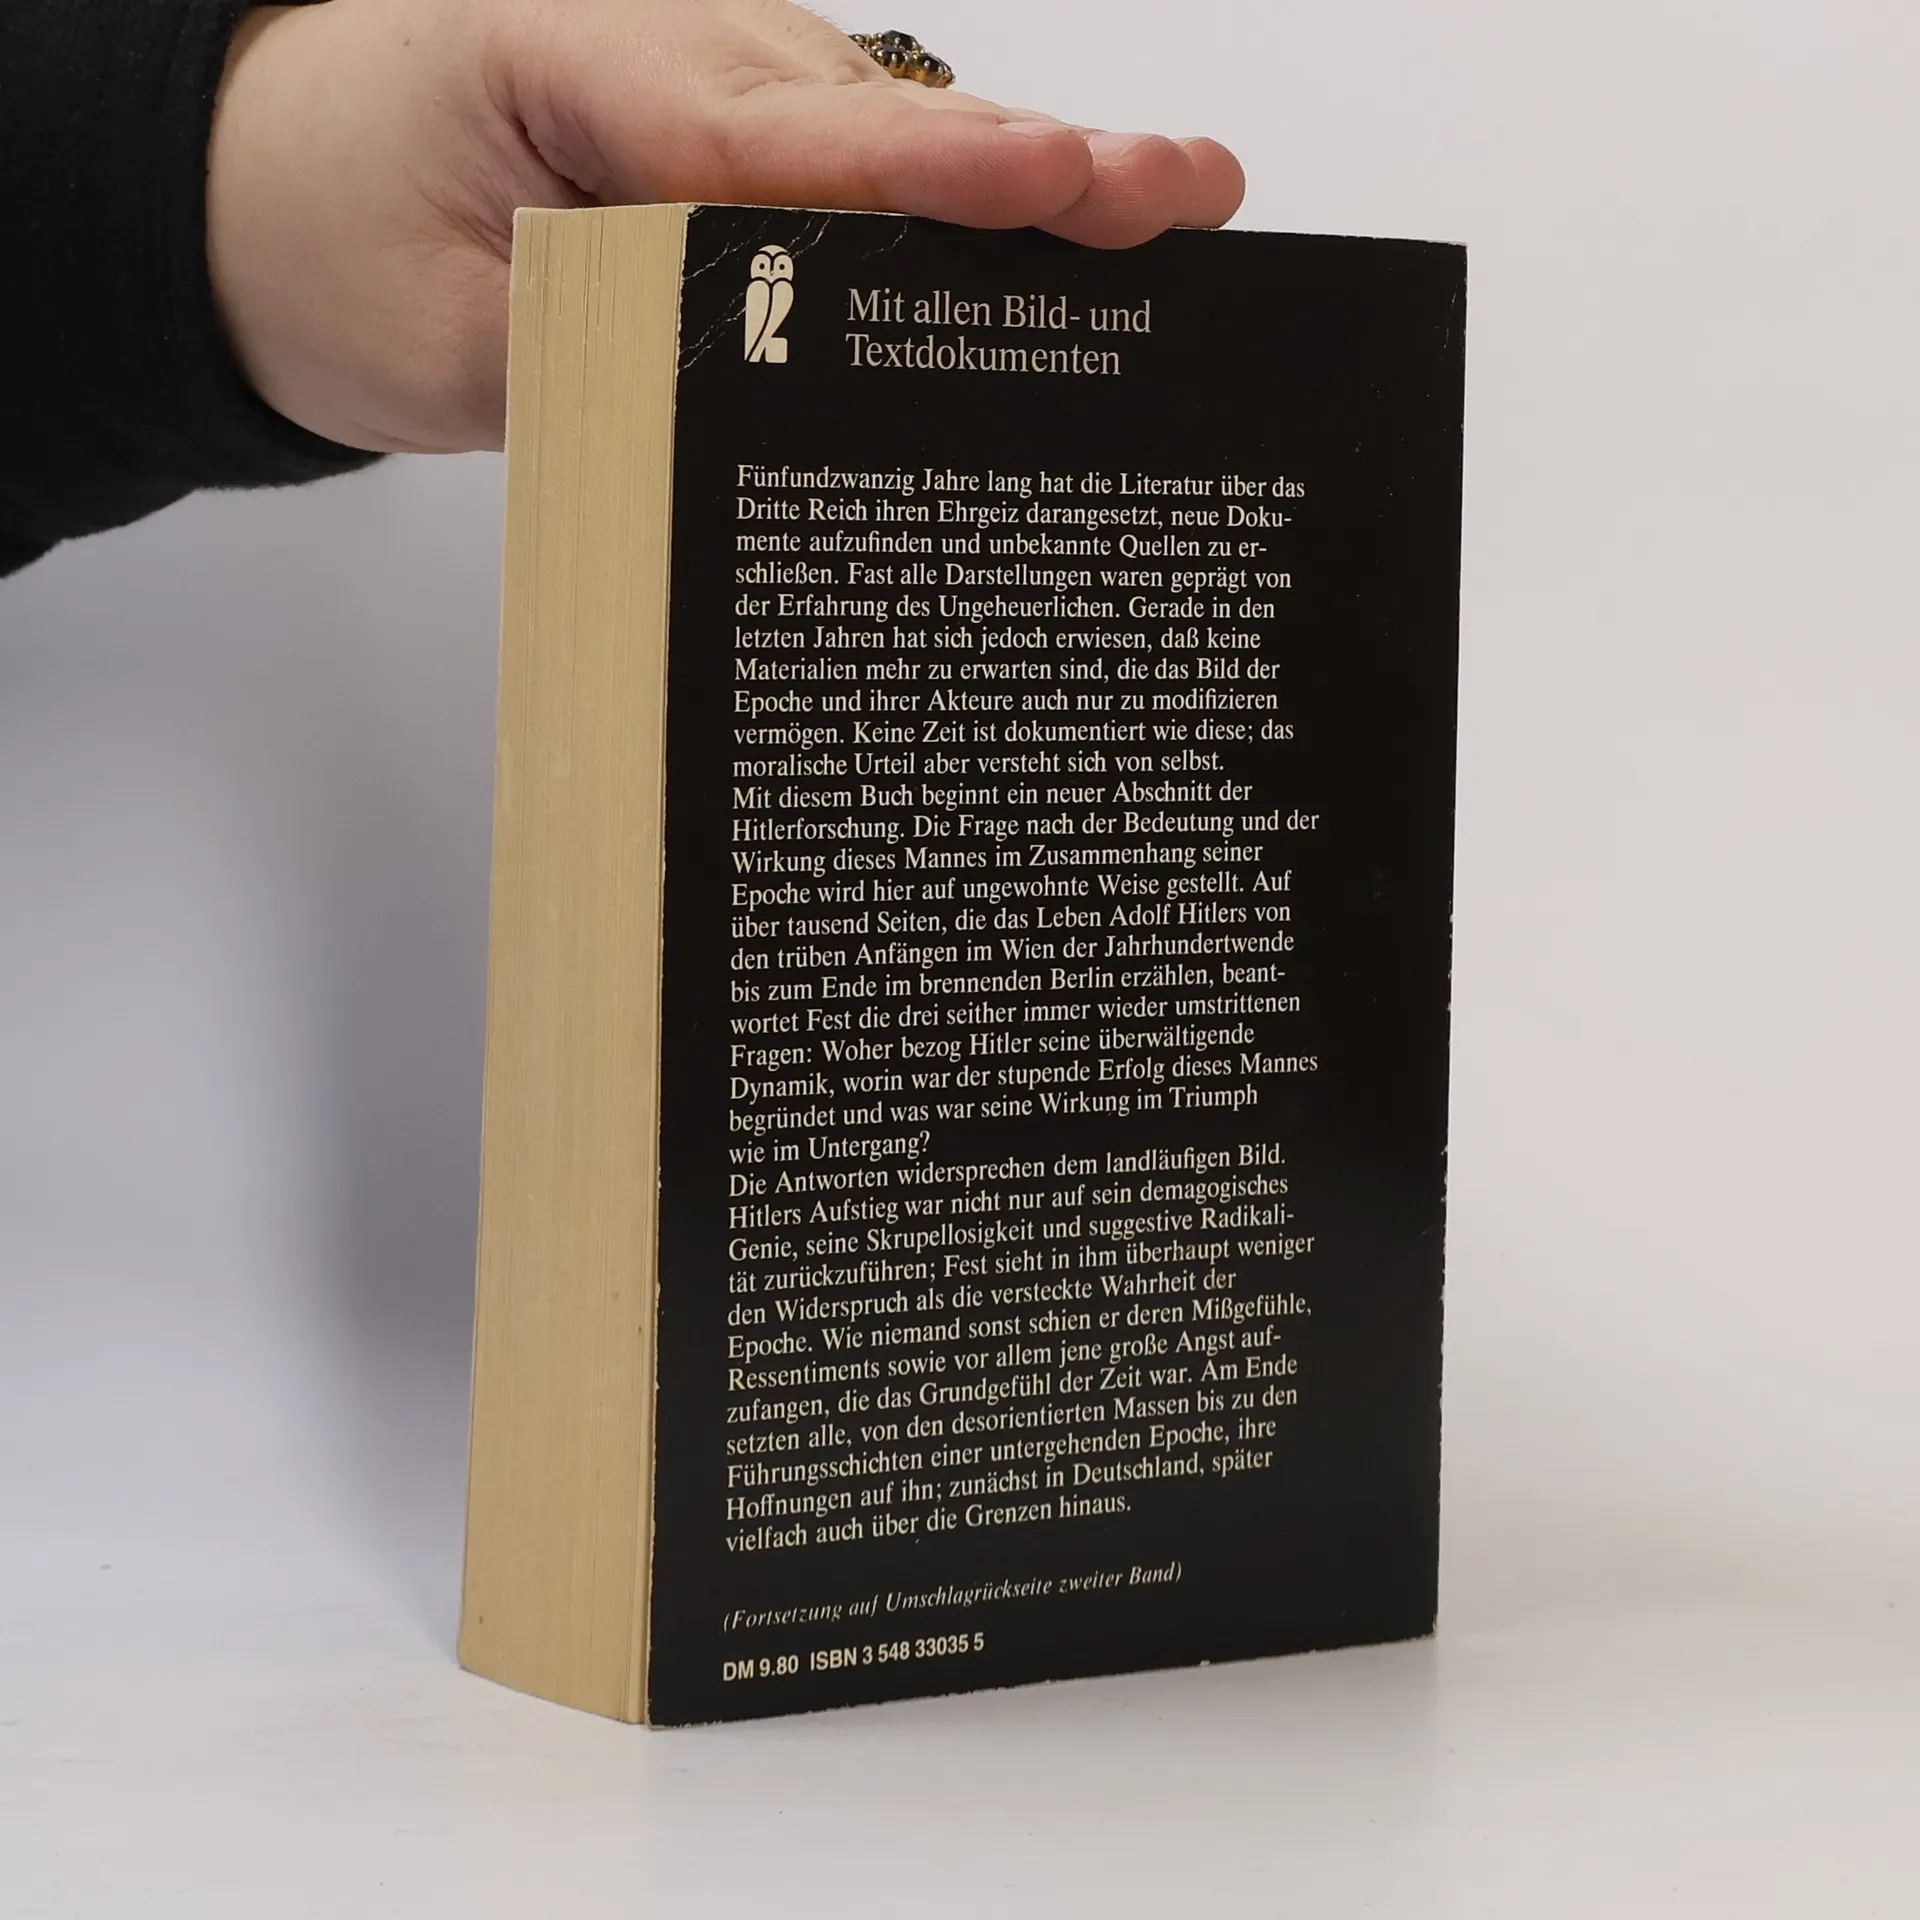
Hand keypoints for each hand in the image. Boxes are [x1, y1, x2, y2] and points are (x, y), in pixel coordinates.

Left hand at [207, 0, 1244, 453]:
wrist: (264, 185)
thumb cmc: (329, 235)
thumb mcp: (433, 336)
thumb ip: (587, 365)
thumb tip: (746, 409)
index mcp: (576, 62)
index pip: (775, 134)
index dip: (924, 174)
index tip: (1053, 183)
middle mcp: (676, 51)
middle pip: (878, 114)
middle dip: (1038, 158)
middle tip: (1184, 196)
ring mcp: (719, 87)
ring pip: (893, 134)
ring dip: (1031, 183)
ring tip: (1174, 209)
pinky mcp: (739, 137)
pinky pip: (864, 168)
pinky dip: (965, 209)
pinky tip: (1067, 234)